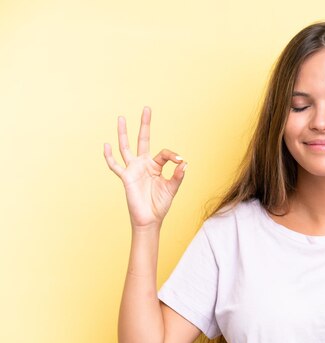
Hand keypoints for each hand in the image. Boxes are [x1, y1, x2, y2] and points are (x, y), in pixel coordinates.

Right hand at [103, 107, 186, 228]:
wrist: (149, 219)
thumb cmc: (160, 204)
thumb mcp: (172, 189)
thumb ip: (178, 176)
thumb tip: (184, 163)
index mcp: (156, 166)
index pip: (164, 153)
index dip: (173, 155)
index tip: (180, 161)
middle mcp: (143, 164)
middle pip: (143, 140)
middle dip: (144, 125)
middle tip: (146, 109)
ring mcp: (133, 169)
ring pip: (126, 147)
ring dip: (123, 133)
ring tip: (121, 118)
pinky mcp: (125, 178)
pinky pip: (115, 166)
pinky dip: (109, 156)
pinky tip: (106, 145)